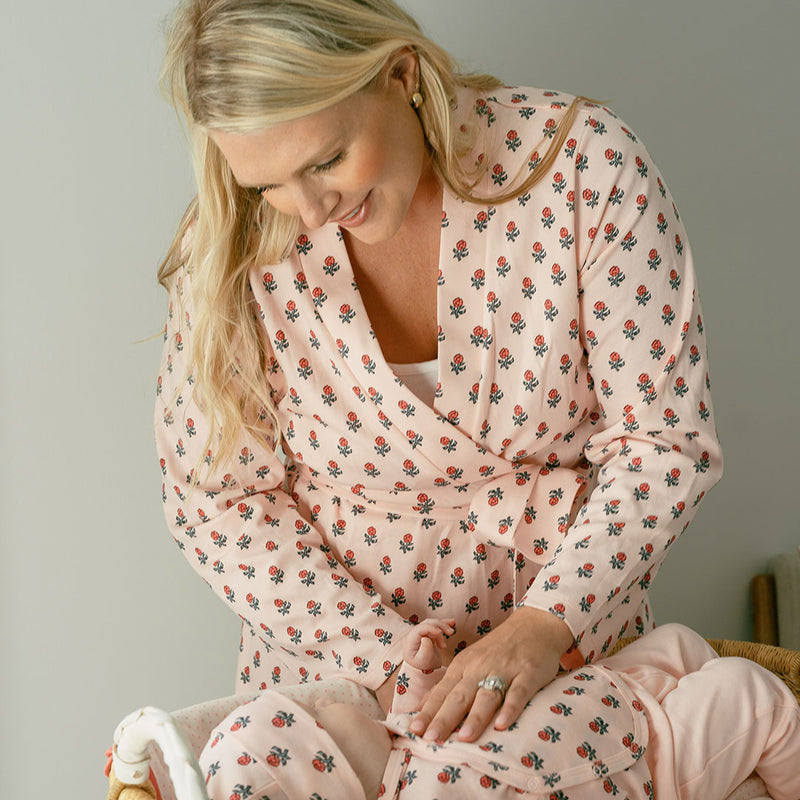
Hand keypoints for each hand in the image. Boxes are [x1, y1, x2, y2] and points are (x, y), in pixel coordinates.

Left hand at [403, 618, 455, 669]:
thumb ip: (425, 649)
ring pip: (433, 624)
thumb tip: (425, 638)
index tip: (440, 632)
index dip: (431, 628)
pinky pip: (436, 627)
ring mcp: (421, 634)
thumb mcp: (423, 661)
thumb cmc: (423, 667)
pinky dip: (443, 625)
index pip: (420, 629)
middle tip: (450, 633)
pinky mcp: (428, 635)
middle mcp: (414, 635)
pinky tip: (451, 623)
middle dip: (440, 626)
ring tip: (451, 632)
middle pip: (427, 624)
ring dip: (443, 626)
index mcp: (410, 640)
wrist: (424, 672)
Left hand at [408, 606, 572, 741]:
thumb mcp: (470, 660)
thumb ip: (450, 684)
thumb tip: (423, 705)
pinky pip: (518, 693)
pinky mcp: (528, 673)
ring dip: (475, 717)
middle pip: (459, 696)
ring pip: (487, 696)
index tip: (415, 729)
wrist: (534, 624)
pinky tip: (503, 726)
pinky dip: (510, 709)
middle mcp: (480, 667)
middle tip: (431, 738)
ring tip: (464, 738)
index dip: (428, 711)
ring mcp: (504, 670)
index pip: (442, 692)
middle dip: (444, 718)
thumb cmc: (499, 648)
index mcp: (463, 665)